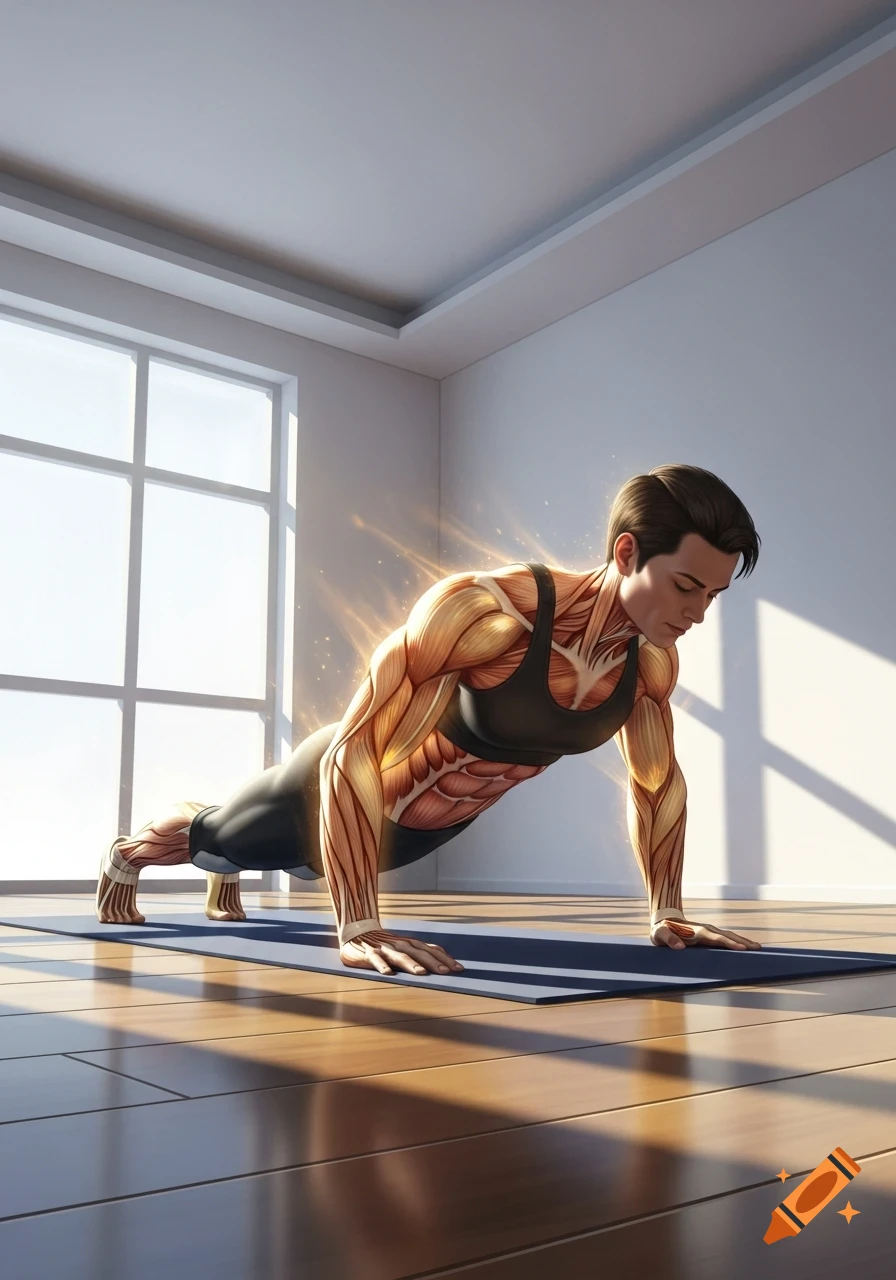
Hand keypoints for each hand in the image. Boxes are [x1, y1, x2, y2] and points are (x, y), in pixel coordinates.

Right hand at [339, 928, 463, 975]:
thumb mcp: (404, 946)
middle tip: (446, 972)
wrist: (356, 932)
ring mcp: (384, 949)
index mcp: (410, 943)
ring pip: (400, 956)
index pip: (431, 950)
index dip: (445, 959)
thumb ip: (420, 953)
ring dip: (411, 964)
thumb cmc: (384, 943)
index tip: (459, 969)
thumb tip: (443, 960)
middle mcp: (400, 944)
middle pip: (419, 953)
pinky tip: (388, 974)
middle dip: (433, 962)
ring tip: (421, 973)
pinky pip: (376, 960)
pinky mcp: (369, 954)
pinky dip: (382, 966)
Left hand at [651, 917, 760, 950]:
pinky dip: (736, 942)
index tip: (742, 948)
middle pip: (726, 936)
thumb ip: (668, 939)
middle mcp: (705, 930)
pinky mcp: (708, 935)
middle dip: (742, 941)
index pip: (716, 938)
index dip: (729, 943)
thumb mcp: (659, 935)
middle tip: (757, 948)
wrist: (662, 921)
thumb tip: (680, 947)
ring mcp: (708, 931)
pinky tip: (745, 947)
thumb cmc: (660, 930)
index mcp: (696, 931)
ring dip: (742, 941)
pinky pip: (724, 939)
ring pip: (728, 936)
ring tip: (757, 947)